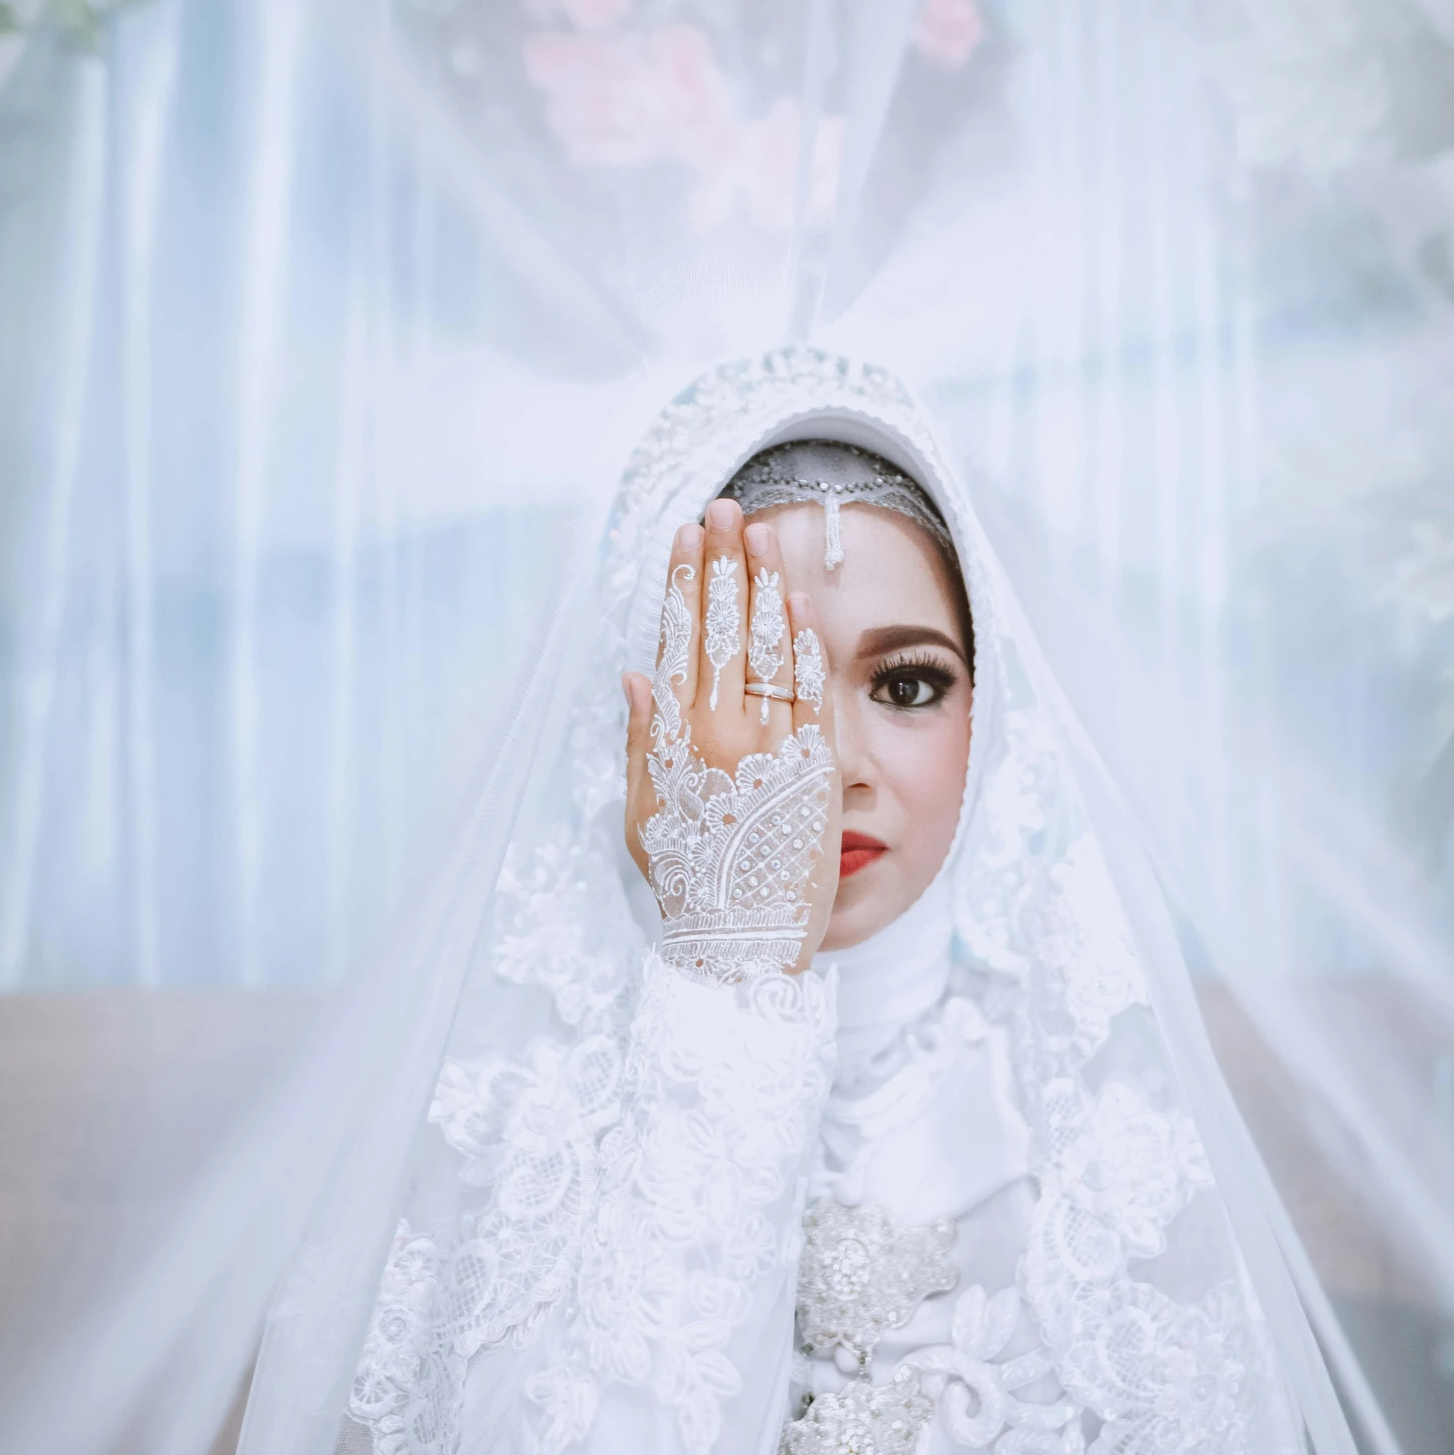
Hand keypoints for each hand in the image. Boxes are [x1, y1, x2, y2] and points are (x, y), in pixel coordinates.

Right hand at [624, 499, 840, 975]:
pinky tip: (800, 601)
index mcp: (677, 744)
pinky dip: (806, 643)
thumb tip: (636, 676)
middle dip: (725, 565)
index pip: (679, 644)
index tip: (685, 537)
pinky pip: (812, 692)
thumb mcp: (644, 816)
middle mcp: (724, 737)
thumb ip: (641, 742)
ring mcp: (774, 749)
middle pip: (724, 632)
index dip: (682, 586)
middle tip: (725, 509)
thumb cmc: (691, 885)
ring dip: (766, 585)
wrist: (744, 945)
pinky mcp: (817, 769)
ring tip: (762, 533)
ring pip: (770, 650)